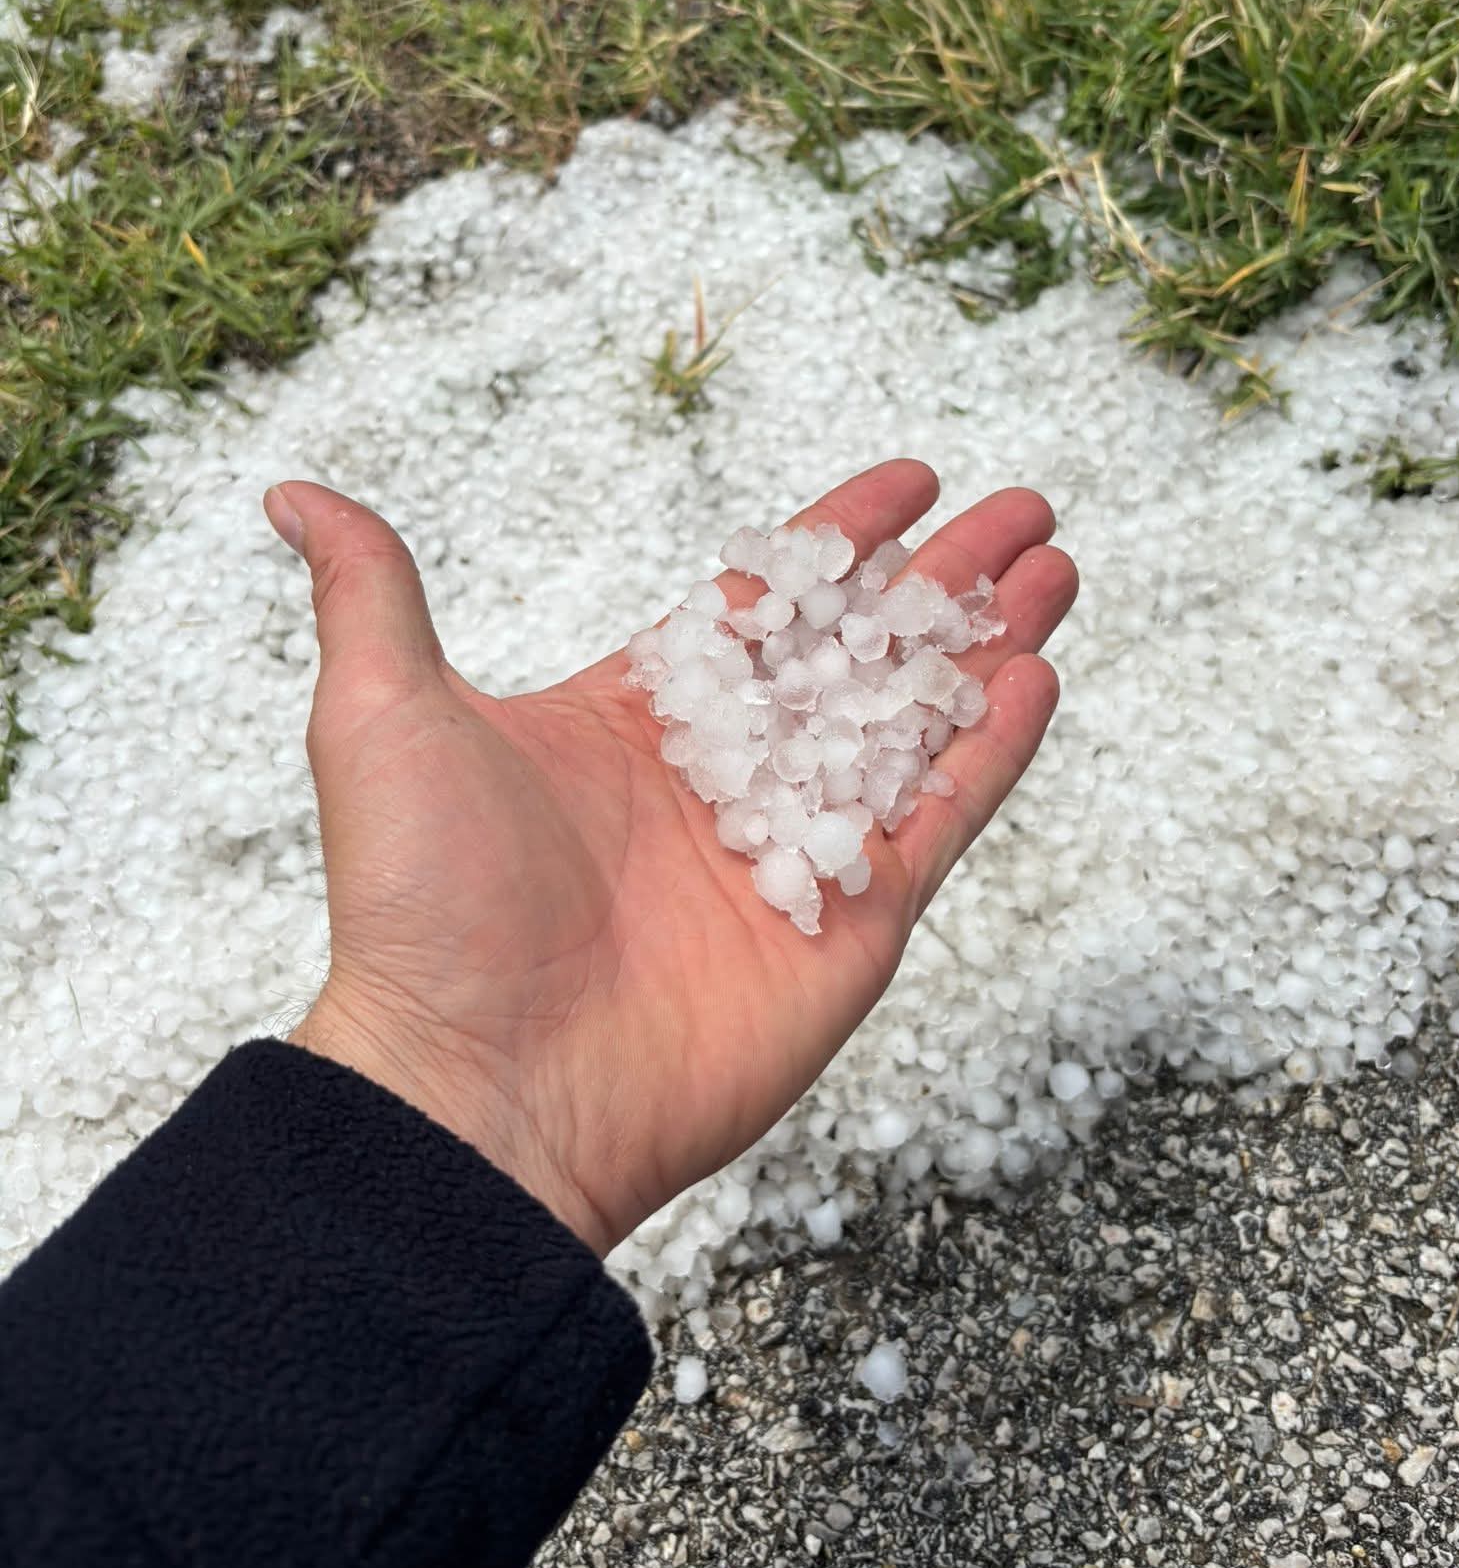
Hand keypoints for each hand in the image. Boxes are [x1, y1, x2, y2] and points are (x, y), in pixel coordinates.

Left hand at [272, 462, 1075, 1255]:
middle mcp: (727, 777)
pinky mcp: (847, 930)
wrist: (475, 1088)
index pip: (765, 603)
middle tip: (1023, 509)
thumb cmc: (422, 904)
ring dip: (988, 646)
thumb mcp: (383, 714)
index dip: (840, 538)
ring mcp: (796, 852)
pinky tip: (1035, 677)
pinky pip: (936, 823)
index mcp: (640, 718)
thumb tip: (293, 491)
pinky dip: (990, 755)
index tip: (911, 479)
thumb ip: (372, 591)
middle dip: (945, 580)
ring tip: (1056, 568)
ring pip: (916, 724)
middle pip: (863, 652)